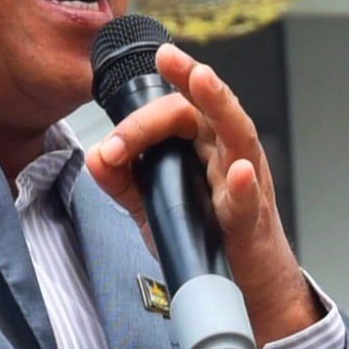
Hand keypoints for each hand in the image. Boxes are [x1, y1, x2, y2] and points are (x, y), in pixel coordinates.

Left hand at [87, 43, 321, 339]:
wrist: (245, 289)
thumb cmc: (206, 239)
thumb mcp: (156, 208)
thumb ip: (125, 181)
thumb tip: (95, 155)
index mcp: (204, 148)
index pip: (177, 112)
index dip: (141, 122)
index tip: (111, 146)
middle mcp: (227, 156)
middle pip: (208, 110)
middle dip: (188, 82)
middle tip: (168, 58)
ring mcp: (245, 186)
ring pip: (239, 135)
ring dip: (221, 105)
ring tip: (203, 79)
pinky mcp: (252, 222)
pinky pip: (250, 200)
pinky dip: (243, 185)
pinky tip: (237, 171)